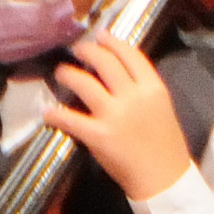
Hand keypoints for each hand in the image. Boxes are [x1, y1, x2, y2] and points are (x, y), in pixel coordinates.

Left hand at [42, 32, 190, 200]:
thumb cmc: (164, 143)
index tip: (100, 36)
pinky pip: (70, 118)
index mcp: (153, 87)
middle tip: (76, 51)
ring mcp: (114, 115)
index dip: (112, 42)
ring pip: (84, 83)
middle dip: (86, 51)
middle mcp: (134, 96)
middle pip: (105, 62)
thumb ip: (142, 87)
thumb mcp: (161, 106)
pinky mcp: (98, 135)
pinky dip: (55, 114)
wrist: (163, 177)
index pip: (130, 54)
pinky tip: (48, 113)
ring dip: (68, 74)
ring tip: (61, 73)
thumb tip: (117, 71)